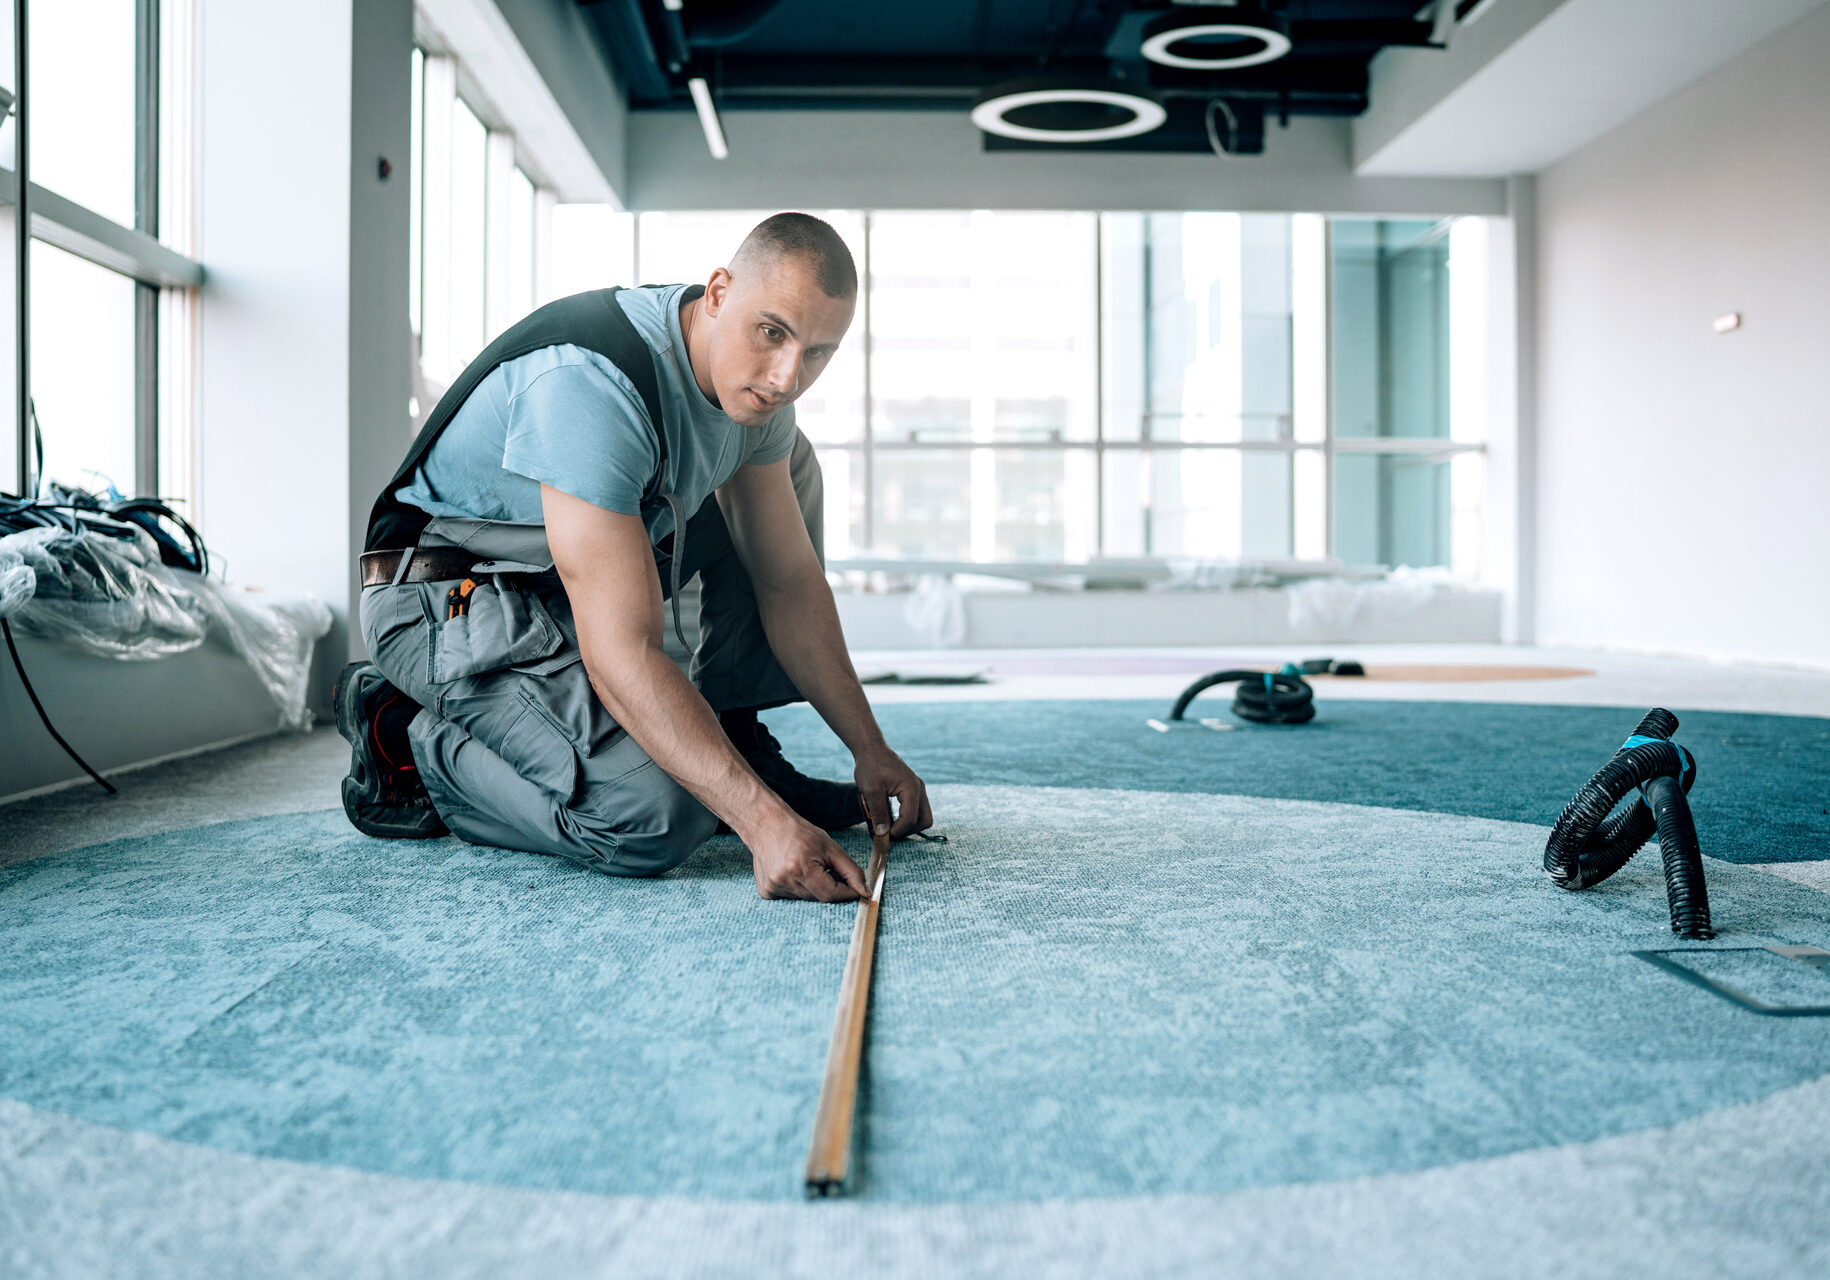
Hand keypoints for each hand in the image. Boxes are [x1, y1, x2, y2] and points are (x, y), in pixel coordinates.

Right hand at [745, 808, 868, 901]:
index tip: (856, 890)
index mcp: (800, 868)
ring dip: (813, 888)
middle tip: (827, 869)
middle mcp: (784, 881)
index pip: (831, 894)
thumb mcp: (830, 847)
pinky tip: (793, 871)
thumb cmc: (798, 832)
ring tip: (805, 866)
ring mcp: (772, 888)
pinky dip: (799, 888)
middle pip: (819, 898)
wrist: (766, 824)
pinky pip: (792, 898)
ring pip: (807, 899)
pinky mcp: (766, 892)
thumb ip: (850, 871)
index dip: (847, 893)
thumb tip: (865, 892)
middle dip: (829, 887)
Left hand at [854, 746, 932, 839]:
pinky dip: (906, 817)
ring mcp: (918, 788)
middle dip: (907, 831)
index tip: (881, 835)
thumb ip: (878, 812)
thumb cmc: (870, 765)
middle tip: (888, 833)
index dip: (897, 831)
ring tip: (888, 826)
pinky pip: (916, 809)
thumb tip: (882, 834)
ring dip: (907, 825)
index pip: (911, 819)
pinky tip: (890, 817)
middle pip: (924, 821)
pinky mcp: (912, 789)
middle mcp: (919, 789)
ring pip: (922, 816)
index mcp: (911, 788)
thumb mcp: (871, 790)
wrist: (871, 748)